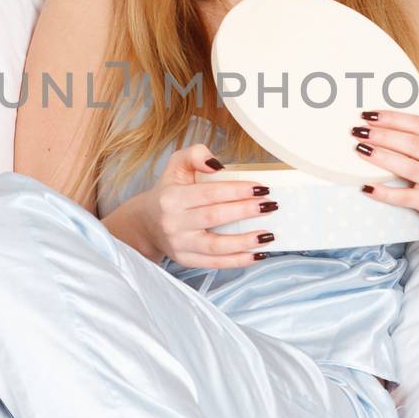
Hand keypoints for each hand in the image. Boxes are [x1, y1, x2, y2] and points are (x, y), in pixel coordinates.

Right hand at [145, 143, 279, 270]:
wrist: (147, 223)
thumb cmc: (169, 192)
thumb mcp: (176, 165)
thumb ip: (195, 154)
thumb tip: (218, 164)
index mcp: (172, 198)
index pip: (209, 193)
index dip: (237, 190)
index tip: (261, 188)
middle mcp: (174, 222)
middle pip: (215, 217)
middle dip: (246, 211)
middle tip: (271, 205)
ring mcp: (180, 245)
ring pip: (216, 246)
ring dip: (245, 241)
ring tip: (268, 235)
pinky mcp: (186, 260)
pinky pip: (215, 263)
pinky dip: (238, 261)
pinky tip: (257, 254)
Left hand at [352, 110, 418, 239]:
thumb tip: (388, 123)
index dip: (393, 118)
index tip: (370, 114)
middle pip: (412, 143)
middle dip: (382, 135)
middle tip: (359, 131)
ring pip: (407, 167)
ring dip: (380, 156)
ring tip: (360, 149)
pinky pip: (403, 197)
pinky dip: (383, 192)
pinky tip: (366, 186)